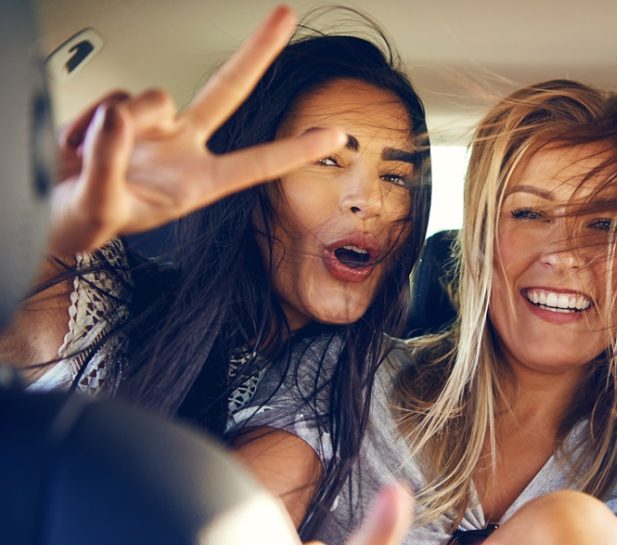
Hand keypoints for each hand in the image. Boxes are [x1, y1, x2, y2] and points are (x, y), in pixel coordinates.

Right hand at [48, 5, 345, 257]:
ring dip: (118, 125)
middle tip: (285, 15)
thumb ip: (109, 161)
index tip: (335, 136)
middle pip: (229, 89)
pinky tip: (80, 146)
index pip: (258, 163)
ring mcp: (156, 127)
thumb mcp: (101, 205)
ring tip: (91, 159)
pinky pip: (114, 99)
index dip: (297, 149)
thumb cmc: (86, 223)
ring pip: (152, 97)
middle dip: (257, 50)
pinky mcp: (126, 113)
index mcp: (198, 182)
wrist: (53, 212)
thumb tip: (121, 115)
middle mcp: (185, 147)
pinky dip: (90, 122)